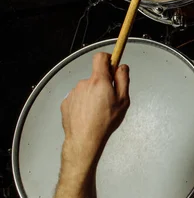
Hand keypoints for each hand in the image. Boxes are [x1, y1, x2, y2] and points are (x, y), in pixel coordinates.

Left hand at [60, 53, 129, 173]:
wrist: (84, 139)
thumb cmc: (105, 121)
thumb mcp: (123, 100)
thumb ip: (123, 80)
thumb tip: (122, 67)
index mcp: (99, 80)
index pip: (101, 57)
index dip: (108, 59)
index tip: (112, 65)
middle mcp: (84, 83)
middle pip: (95, 76)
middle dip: (102, 83)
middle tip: (108, 99)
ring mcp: (73, 93)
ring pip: (86, 88)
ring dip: (92, 95)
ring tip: (97, 111)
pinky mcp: (66, 102)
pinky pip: (78, 98)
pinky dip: (83, 103)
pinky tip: (87, 115)